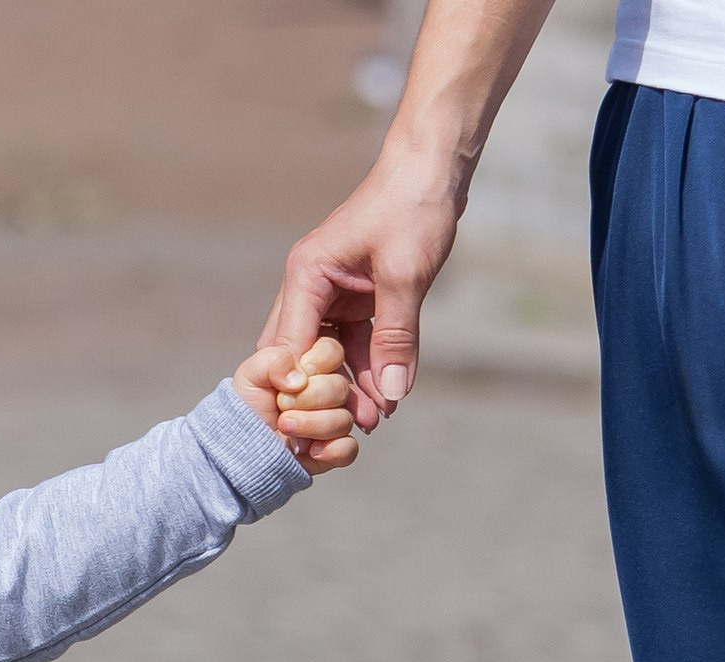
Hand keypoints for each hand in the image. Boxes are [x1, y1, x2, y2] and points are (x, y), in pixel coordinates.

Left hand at [235, 337, 358, 475]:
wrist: (240, 447)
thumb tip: (300, 377)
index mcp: (312, 367)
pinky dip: (332, 450)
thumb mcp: (249, 376)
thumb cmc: (246, 408)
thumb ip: (272, 360)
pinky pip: (349, 448)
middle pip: (341, 387)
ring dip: (313, 424)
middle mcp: (327, 392)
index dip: (317, 363)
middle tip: (282, 405)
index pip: (334, 352)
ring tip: (284, 426)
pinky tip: (310, 450)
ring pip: (344, 418)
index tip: (291, 378)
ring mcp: (332, 420)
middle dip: (309, 397)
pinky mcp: (332, 449)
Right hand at [258, 158, 461, 426]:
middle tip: (338, 433)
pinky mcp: (357, 298)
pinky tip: (385, 396)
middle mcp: (309, 289)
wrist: (436, 164)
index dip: (299, 391)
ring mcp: (331, 295)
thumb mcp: (405, 275)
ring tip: (371, 422)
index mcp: (304, 278)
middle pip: (299, 358)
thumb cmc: (414, 205)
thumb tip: (392, 396)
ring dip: (350, 387)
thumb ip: (396, 337)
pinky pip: (356, 343)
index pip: (288, 349)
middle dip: (321, 395)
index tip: (313, 428)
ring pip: (330, 356)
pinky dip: (370, 368)